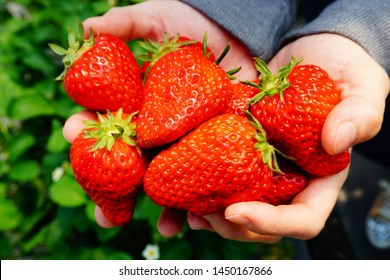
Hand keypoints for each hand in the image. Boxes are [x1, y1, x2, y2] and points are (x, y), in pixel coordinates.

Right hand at [63, 1, 256, 229]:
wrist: (239, 31)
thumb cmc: (194, 23)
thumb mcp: (159, 18)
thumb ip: (125, 24)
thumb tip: (88, 28)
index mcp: (138, 103)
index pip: (107, 120)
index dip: (89, 127)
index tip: (74, 130)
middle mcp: (159, 127)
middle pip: (134, 161)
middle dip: (119, 189)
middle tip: (103, 215)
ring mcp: (188, 139)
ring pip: (169, 178)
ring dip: (161, 206)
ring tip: (156, 227)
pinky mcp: (217, 144)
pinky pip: (207, 176)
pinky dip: (200, 199)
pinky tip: (194, 218)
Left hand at [170, 34, 388, 241]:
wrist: (311, 53)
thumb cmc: (343, 70)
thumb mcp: (362, 86)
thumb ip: (359, 114)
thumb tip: (336, 142)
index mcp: (320, 178)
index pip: (303, 219)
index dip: (272, 224)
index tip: (238, 211)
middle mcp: (289, 179)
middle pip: (263, 223)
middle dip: (232, 226)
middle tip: (203, 213)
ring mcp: (261, 167)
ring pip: (236, 207)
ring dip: (209, 216)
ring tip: (183, 210)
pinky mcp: (238, 149)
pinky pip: (218, 176)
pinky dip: (195, 187)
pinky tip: (176, 187)